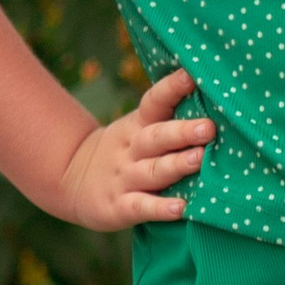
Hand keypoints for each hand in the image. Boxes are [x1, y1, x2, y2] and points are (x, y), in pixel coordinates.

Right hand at [51, 69, 214, 228]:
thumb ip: (168, 119)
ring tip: (200, 160)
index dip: (172, 88)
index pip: (154, 102)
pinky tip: (180, 208)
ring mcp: (124, 178)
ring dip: (176, 165)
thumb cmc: (123, 151)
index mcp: (138, 126)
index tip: (192, 76)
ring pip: (152, 171)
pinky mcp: (118, 207)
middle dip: (182, 132)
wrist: (70, 178)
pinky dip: (160, 208)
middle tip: (209, 128)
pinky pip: (140, 206)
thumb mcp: (136, 129)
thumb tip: (215, 99)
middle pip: (156, 137)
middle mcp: (131, 150)